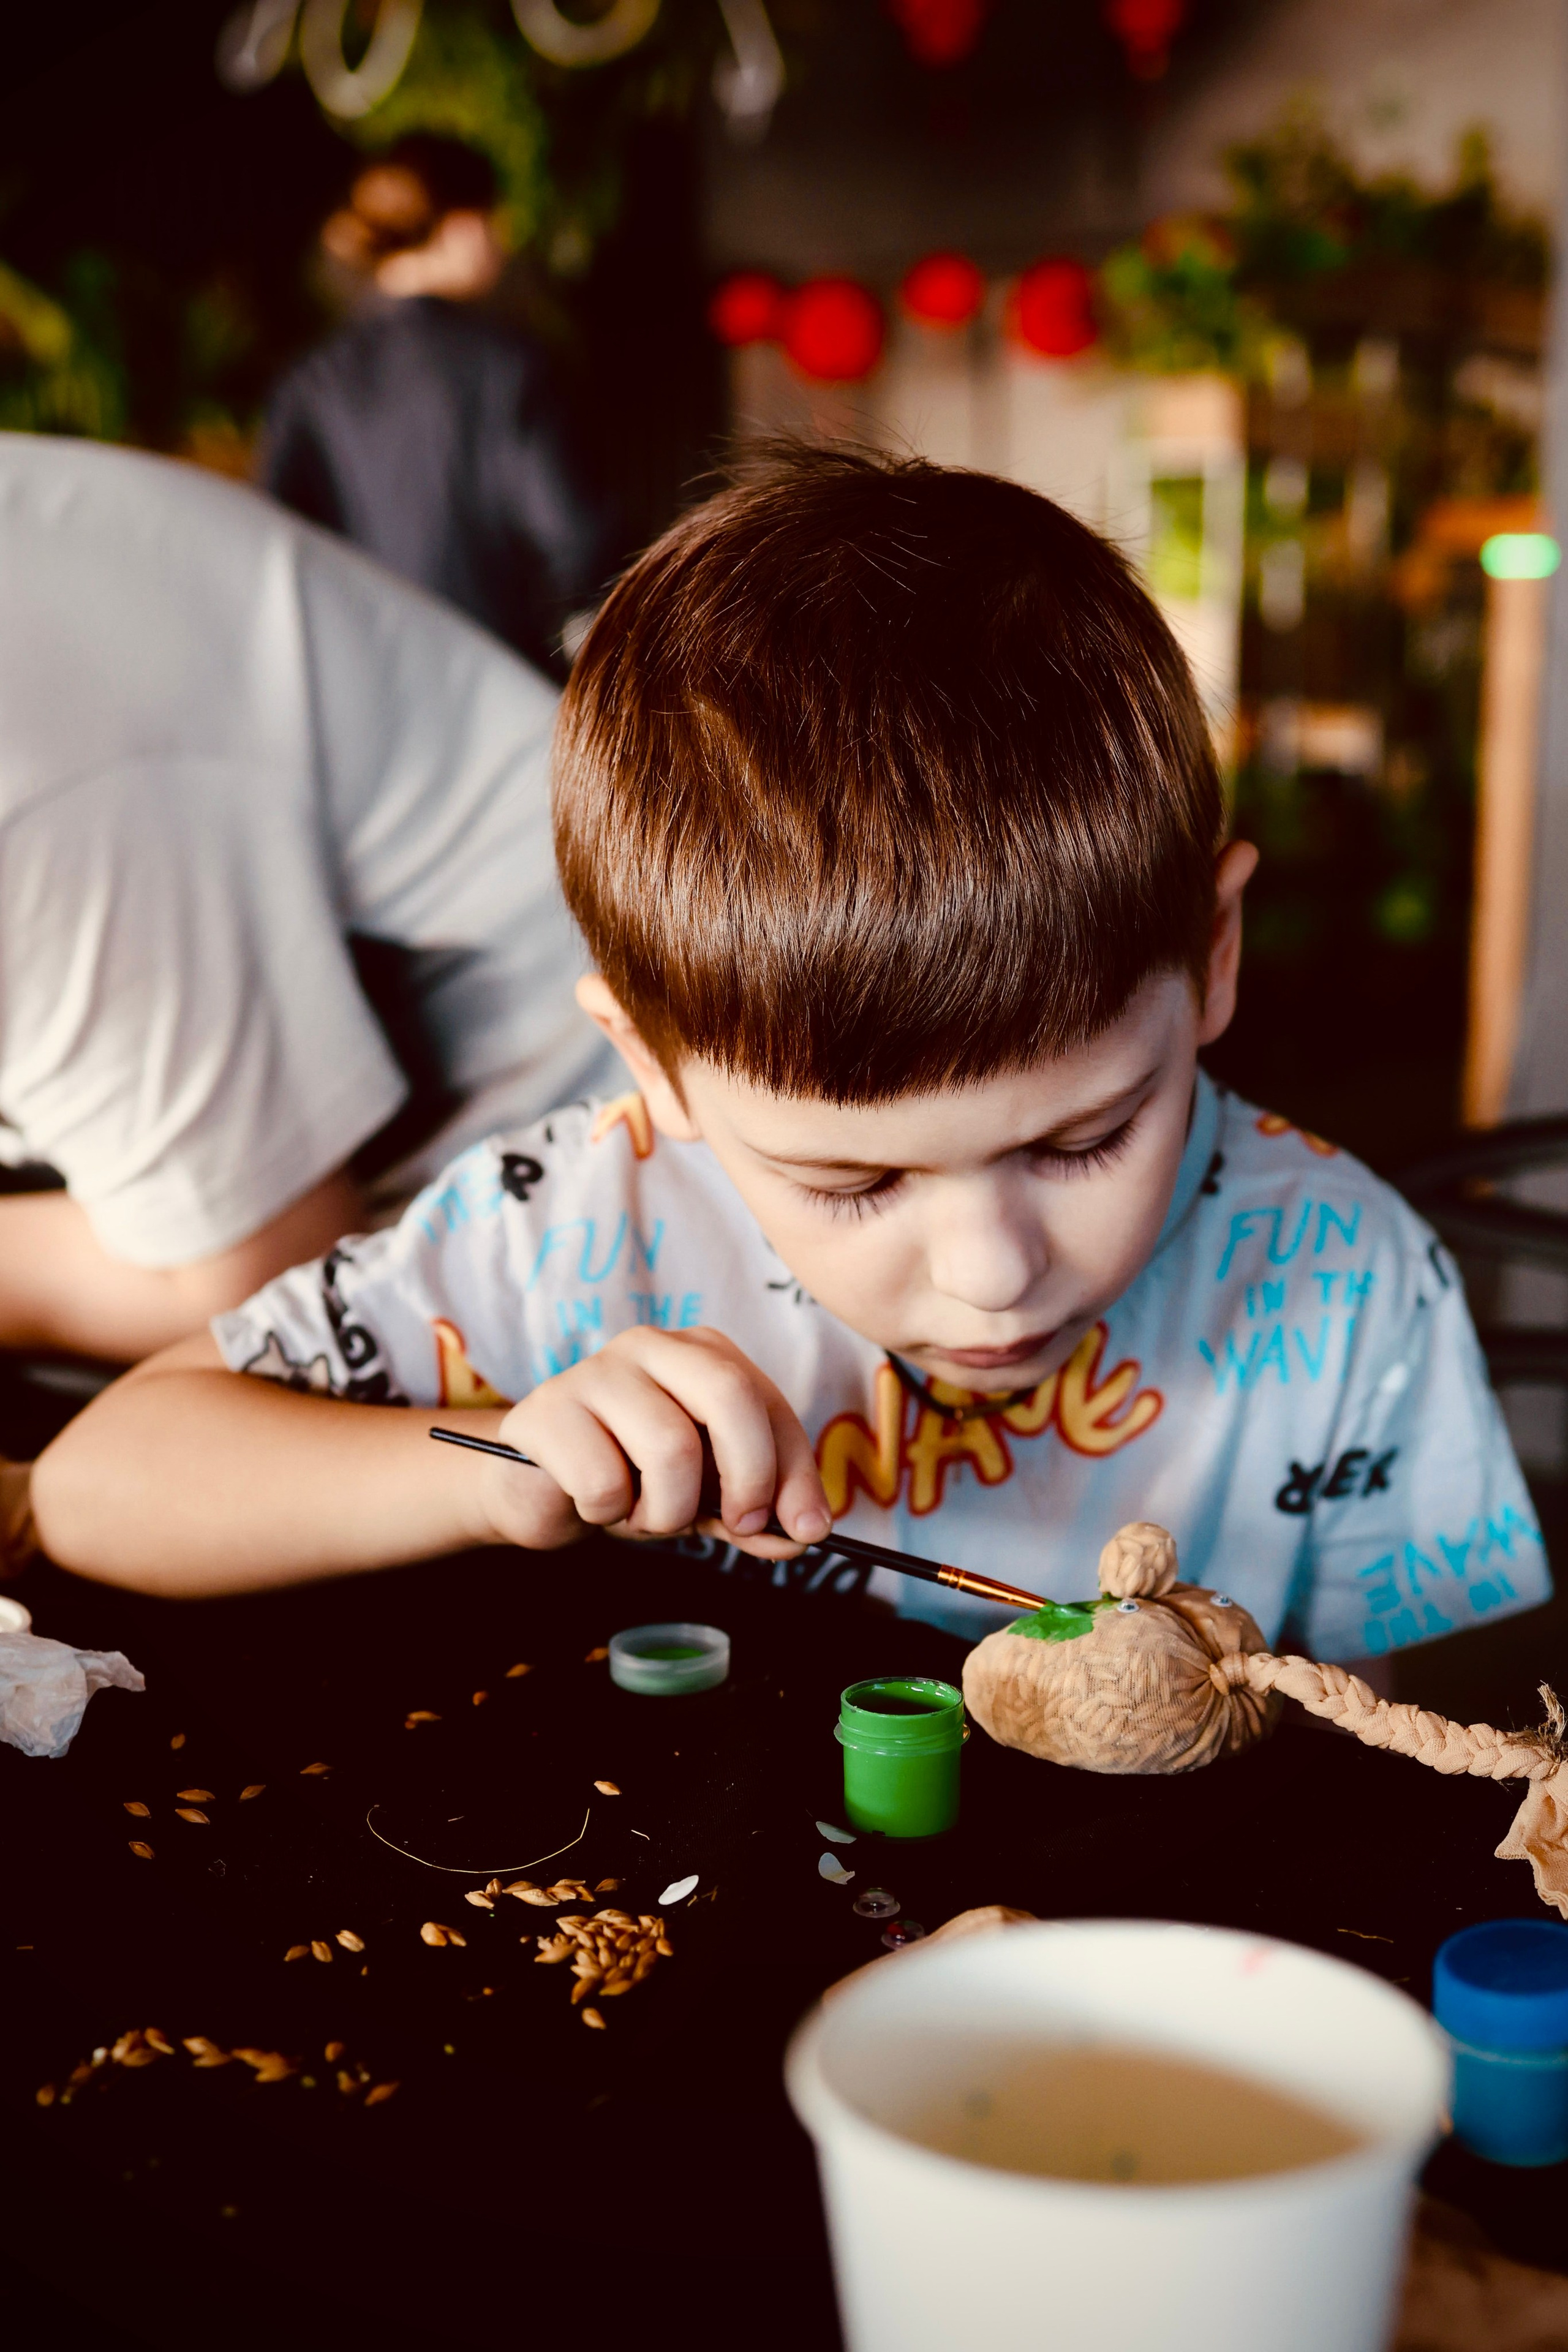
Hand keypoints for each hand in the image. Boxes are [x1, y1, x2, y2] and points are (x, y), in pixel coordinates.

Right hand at [475, 1327, 832, 1556]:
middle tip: (737, 1525)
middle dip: (749, 1476)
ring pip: (670, 1448)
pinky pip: (603, 1481)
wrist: (539, 1489)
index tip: (806, 1530)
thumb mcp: (706, 1498)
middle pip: (728, 1396)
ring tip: (644, 1514)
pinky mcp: (545, 1410)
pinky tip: (594, 1504)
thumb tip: (803, 1534)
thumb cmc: (632, 1479)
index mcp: (701, 1352)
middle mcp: (651, 1345)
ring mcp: (594, 1370)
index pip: (769, 1403)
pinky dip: (609, 1514)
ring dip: (667, 1511)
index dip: (796, 1471)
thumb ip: (756, 1515)